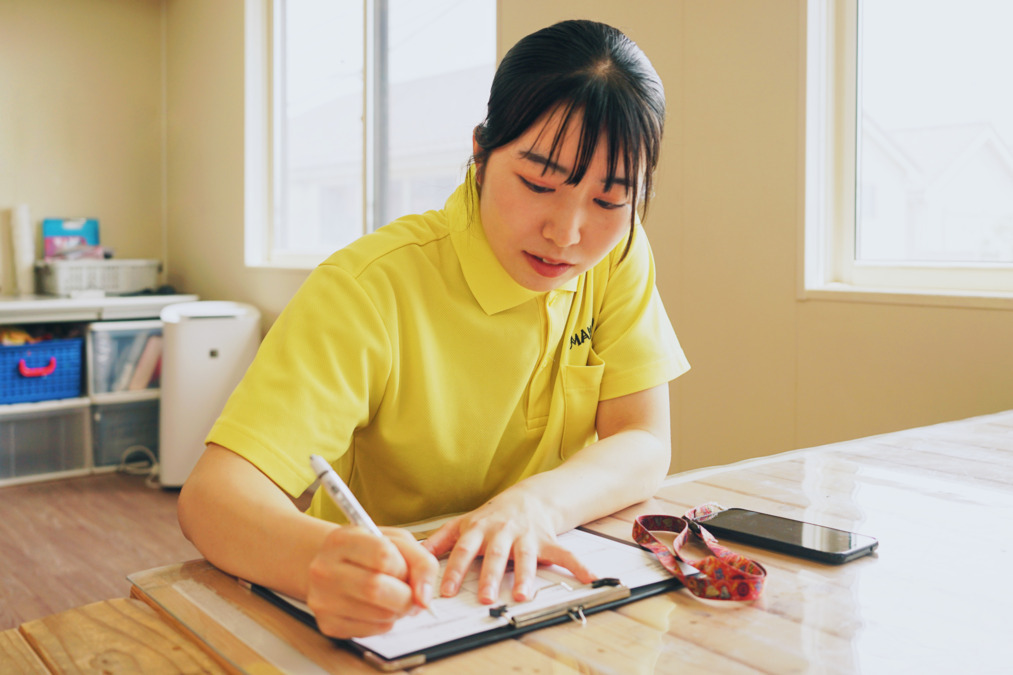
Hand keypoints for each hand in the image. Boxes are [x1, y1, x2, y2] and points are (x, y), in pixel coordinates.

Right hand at [305, 526, 438, 637]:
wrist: (334, 566)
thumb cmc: (369, 551)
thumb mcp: (396, 541)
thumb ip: (420, 561)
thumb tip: (424, 599)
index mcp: (341, 540)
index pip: (383, 556)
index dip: (404, 567)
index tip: (405, 569)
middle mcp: (325, 569)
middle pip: (377, 589)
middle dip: (406, 595)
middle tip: (410, 592)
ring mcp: (323, 599)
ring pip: (379, 614)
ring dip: (399, 610)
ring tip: (394, 597)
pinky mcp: (328, 624)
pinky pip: (372, 631)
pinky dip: (386, 622)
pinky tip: (379, 608)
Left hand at [422, 490, 595, 604]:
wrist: (531, 496)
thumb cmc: (493, 515)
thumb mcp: (464, 522)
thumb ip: (441, 539)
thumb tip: (415, 553)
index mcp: (480, 529)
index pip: (464, 550)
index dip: (455, 570)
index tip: (446, 590)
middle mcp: (503, 532)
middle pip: (495, 556)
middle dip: (490, 577)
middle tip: (484, 598)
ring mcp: (527, 536)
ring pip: (526, 557)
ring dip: (526, 577)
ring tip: (522, 596)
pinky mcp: (547, 540)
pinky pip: (565, 554)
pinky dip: (579, 566)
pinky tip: (590, 578)